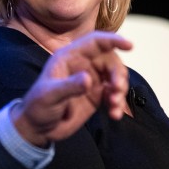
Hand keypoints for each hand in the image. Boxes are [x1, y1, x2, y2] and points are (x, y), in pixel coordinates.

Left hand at [13, 31, 132, 144]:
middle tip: (117, 89)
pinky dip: (118, 103)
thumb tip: (89, 79)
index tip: (129, 45)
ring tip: (115, 105)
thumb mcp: (50, 96)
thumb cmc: (38, 107)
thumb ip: (69, 87)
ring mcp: (91, 80)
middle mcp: (83, 65)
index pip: (95, 42)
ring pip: (115, 77)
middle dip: (119, 73)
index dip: (113, 40)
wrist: (38, 128)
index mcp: (70, 57)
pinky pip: (114, 94)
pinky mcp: (96, 95)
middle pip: (110, 60)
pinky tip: (114, 114)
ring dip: (120, 90)